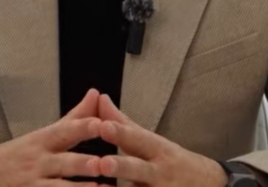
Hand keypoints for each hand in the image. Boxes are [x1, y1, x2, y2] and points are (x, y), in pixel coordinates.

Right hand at [0, 88, 104, 186]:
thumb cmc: (19, 155)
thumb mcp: (43, 135)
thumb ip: (74, 118)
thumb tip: (96, 94)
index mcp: (42, 141)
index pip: (63, 131)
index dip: (81, 127)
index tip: (99, 123)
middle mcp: (38, 162)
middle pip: (63, 162)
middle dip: (82, 163)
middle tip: (102, 163)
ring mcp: (34, 184)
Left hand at [94, 93, 227, 186]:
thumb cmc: (170, 161)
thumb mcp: (151, 141)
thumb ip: (122, 123)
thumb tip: (99, 97)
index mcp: (157, 149)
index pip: (137, 139)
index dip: (120, 133)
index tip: (103, 126)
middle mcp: (160, 173)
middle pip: (139, 169)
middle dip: (122, 167)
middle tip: (103, 163)